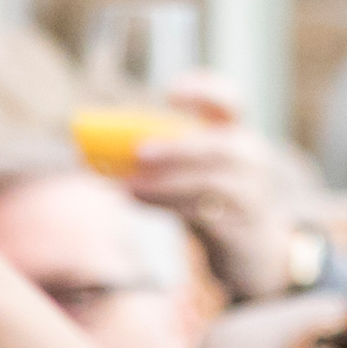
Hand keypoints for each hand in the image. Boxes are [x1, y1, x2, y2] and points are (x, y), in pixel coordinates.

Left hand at [127, 76, 308, 305]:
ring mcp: (251, 194)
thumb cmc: (213, 205)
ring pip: (210, 182)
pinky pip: (206, 213)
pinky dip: (169, 205)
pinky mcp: (242, 227)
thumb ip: (159, 163)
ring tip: (129, 187)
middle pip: (220, 146)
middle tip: (139, 152)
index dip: (204, 91)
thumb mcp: (190, 176)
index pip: (230, 102)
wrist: (253, 255)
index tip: (171, 93)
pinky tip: (139, 201)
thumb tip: (93, 157)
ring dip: (165, 183)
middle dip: (178, 148)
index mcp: (236, 135)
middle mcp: (250, 159)